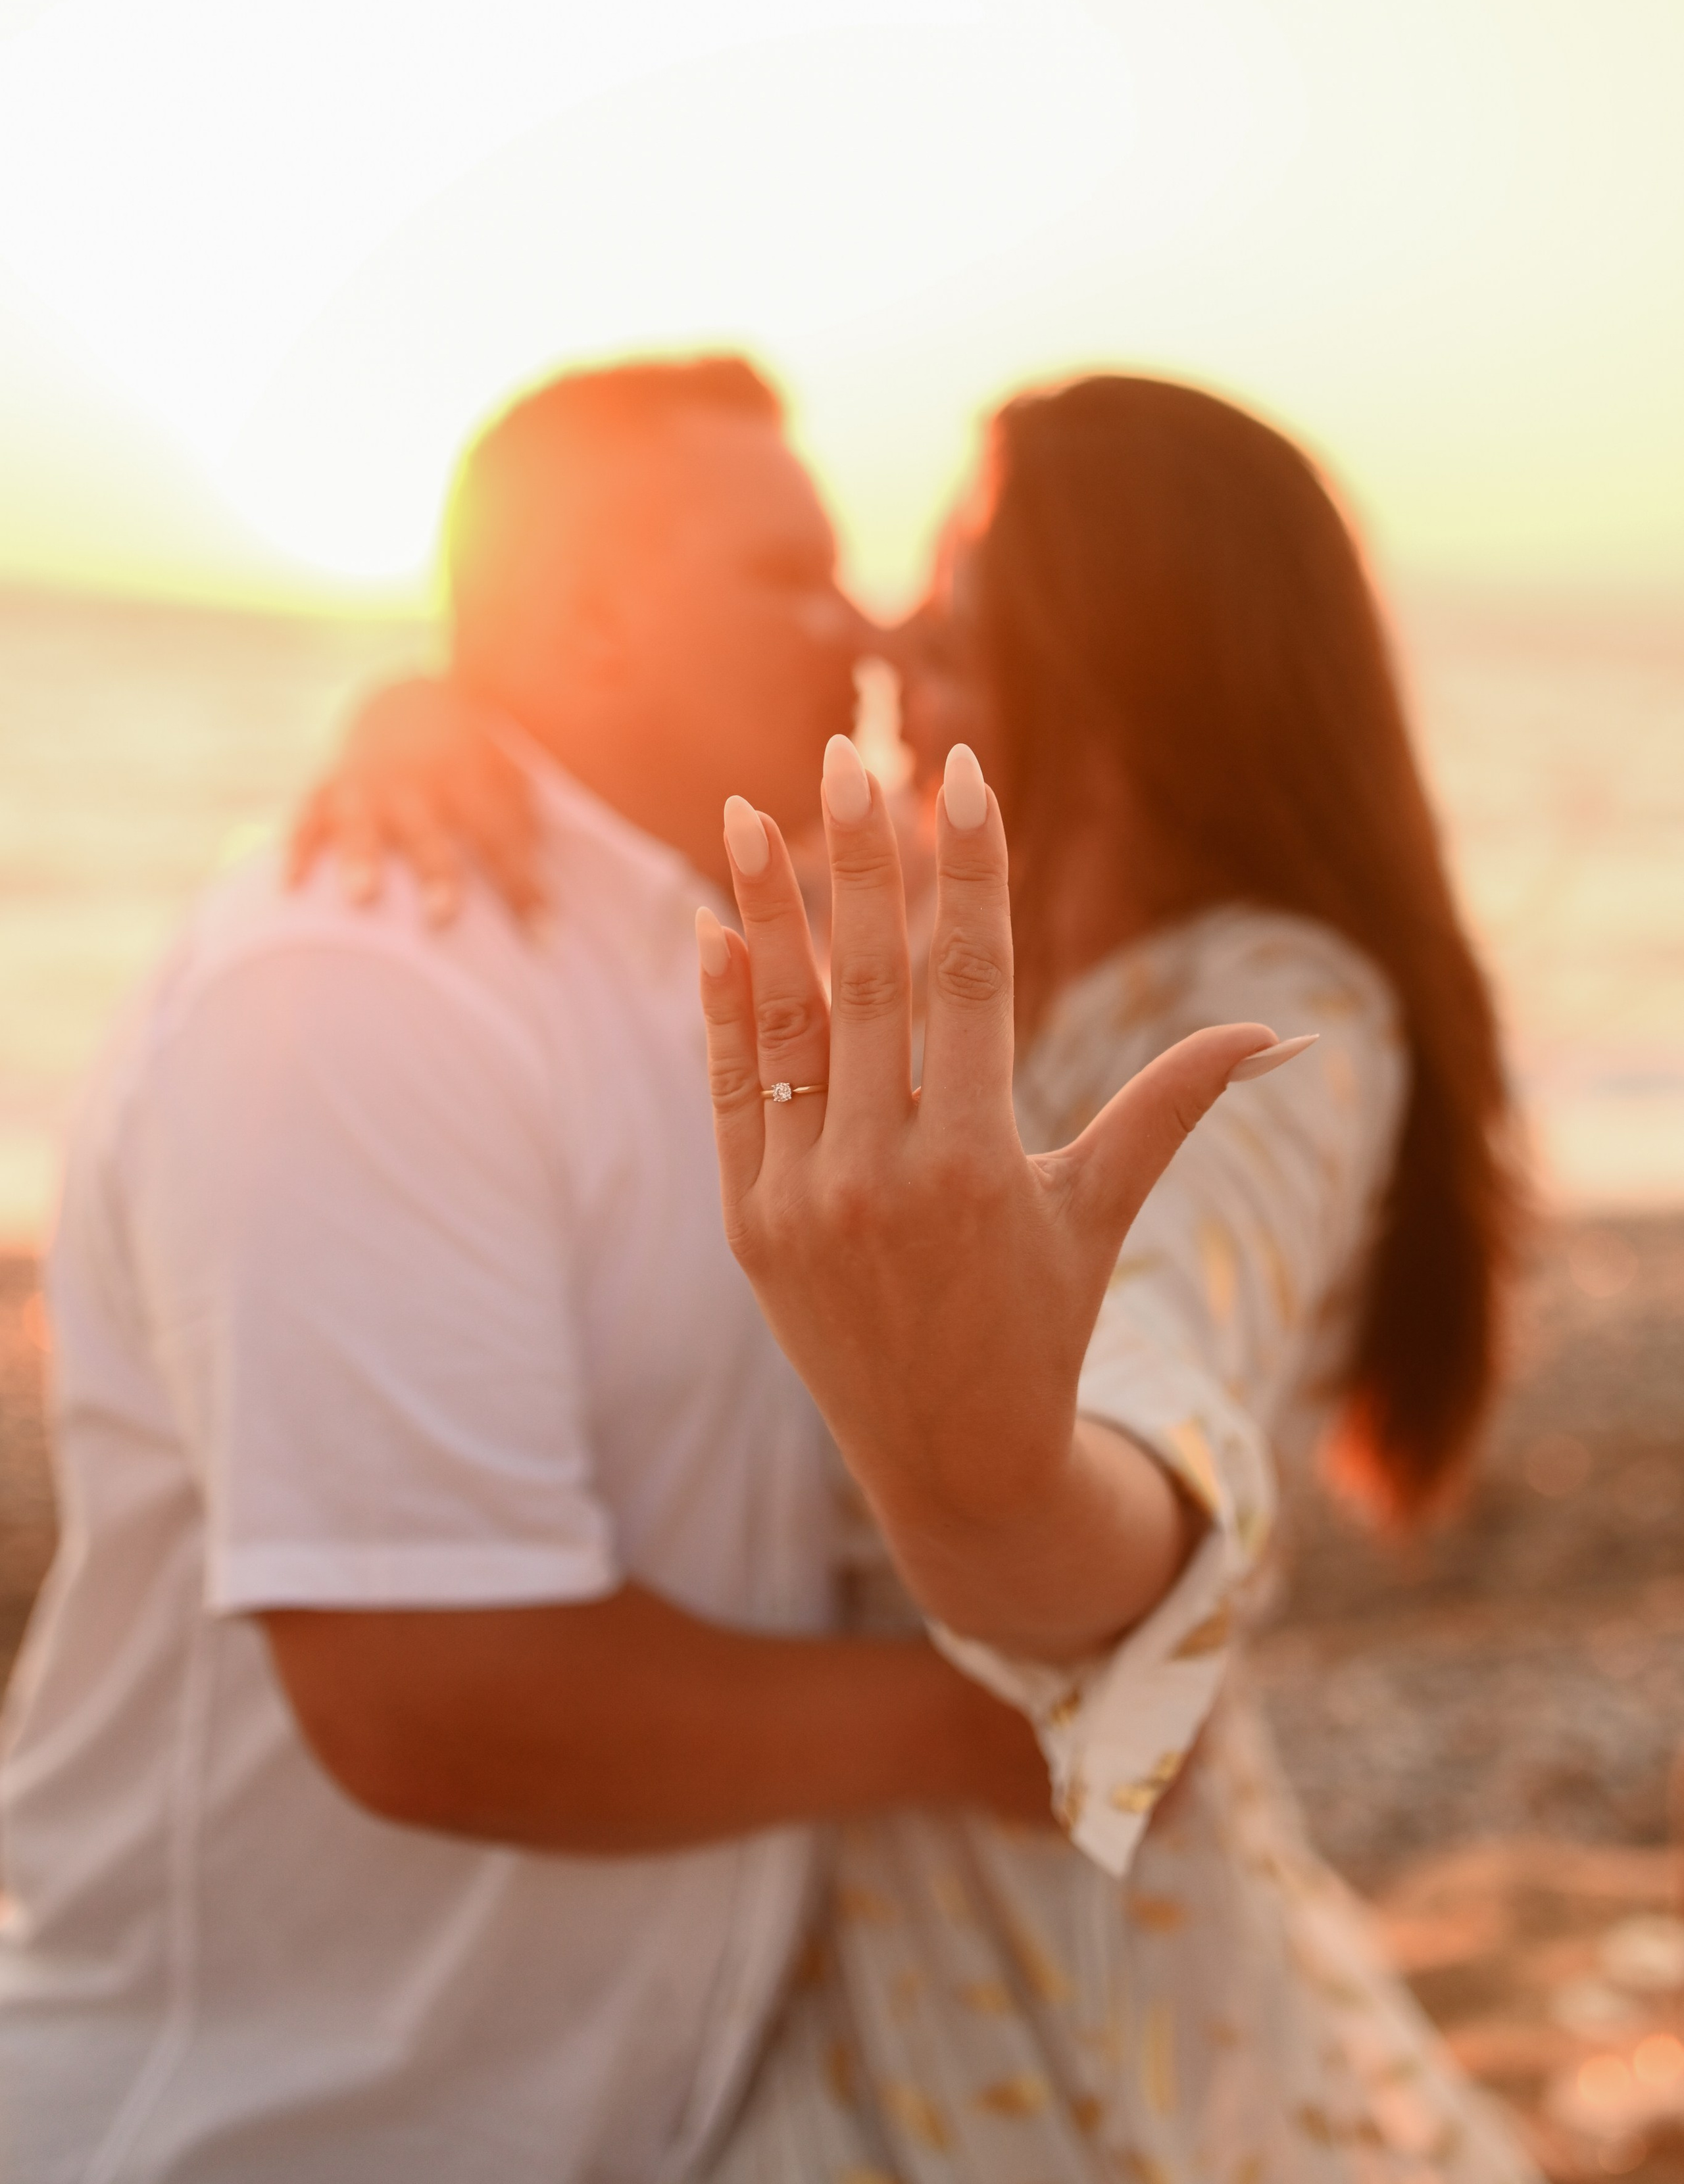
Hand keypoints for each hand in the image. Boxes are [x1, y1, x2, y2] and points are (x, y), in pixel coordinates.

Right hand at [286, 676, 543, 926]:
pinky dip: (296, 850)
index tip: (543, 938)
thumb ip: (524, 826)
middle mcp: (417, 780)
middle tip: (444, 916)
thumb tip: (552, 898)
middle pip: (429, 831)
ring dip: (362, 858)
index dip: (523, 887)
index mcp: (472, 777)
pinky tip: (289, 889)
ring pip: (363, 823)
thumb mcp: (506, 776)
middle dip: (436, 872)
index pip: (502, 837)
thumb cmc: (471, 760)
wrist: (405, 700)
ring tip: (362, 898)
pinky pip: (305, 819)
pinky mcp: (324, 788)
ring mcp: (366, 784)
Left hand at [696, 735, 1310, 1661]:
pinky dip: (722, 1011)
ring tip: (749, 813)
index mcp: (980, 1164)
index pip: (972, 982)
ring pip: (786, 1027)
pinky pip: (730, 1093)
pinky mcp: (749, 1224)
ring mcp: (803, 1200)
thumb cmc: (1044, 1326)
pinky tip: (716, 928)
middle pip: (870, 984)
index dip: (967, 875)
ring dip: (767, 914)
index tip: (960, 780)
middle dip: (858, 863)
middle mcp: (883, 1176)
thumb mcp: (1103, 1216)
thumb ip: (1169, 1110)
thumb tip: (1281, 1035)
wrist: (950, 1463)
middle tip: (844, 758)